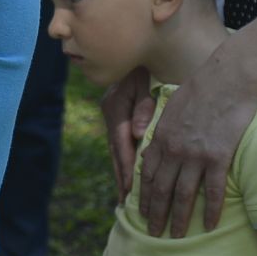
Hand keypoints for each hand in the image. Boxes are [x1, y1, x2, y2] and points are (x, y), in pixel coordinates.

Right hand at [100, 67, 154, 200]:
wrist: (138, 52)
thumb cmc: (146, 68)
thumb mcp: (144, 84)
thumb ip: (144, 107)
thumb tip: (139, 133)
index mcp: (115, 107)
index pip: (121, 143)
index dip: (126, 167)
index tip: (131, 188)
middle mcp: (110, 114)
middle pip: (115, 151)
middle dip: (121, 177)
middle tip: (127, 202)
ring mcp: (111, 116)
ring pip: (115, 150)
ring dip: (120, 173)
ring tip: (125, 198)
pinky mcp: (116, 118)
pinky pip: (119, 144)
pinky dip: (123, 162)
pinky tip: (127, 178)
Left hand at [136, 50, 256, 236]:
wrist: (227, 78)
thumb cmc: (201, 88)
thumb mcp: (170, 107)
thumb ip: (160, 130)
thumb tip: (150, 149)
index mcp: (160, 136)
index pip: (146, 174)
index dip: (142, 196)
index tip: (140, 212)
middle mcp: (174, 149)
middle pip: (160, 189)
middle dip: (154, 214)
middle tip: (152, 234)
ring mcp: (195, 154)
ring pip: (182, 195)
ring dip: (178, 219)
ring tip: (175, 236)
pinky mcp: (218, 156)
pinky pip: (212, 191)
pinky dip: (209, 211)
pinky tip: (208, 226)